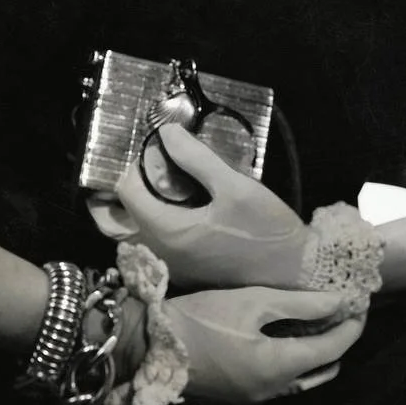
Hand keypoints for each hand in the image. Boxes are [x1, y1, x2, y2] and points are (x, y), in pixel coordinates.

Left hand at [115, 124, 311, 290]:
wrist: (292, 272)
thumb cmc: (265, 229)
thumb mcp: (236, 187)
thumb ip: (197, 159)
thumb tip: (166, 133)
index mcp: (167, 230)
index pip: (125, 192)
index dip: (132, 165)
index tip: (152, 149)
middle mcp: (159, 252)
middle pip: (113, 222)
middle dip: (116, 192)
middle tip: (138, 166)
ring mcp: (168, 266)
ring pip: (128, 236)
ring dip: (129, 209)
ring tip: (152, 182)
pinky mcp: (181, 271)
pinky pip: (147, 246)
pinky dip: (145, 225)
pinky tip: (169, 206)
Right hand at [164, 285, 365, 404]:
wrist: (151, 347)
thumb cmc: (204, 318)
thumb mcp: (254, 302)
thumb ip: (300, 305)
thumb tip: (339, 302)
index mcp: (281, 368)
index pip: (334, 348)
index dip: (352, 325)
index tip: (361, 303)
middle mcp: (274, 393)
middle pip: (323, 371)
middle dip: (338, 342)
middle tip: (340, 313)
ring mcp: (254, 400)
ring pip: (302, 381)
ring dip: (315, 355)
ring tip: (316, 324)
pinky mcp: (237, 399)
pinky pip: (279, 384)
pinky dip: (292, 364)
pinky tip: (284, 340)